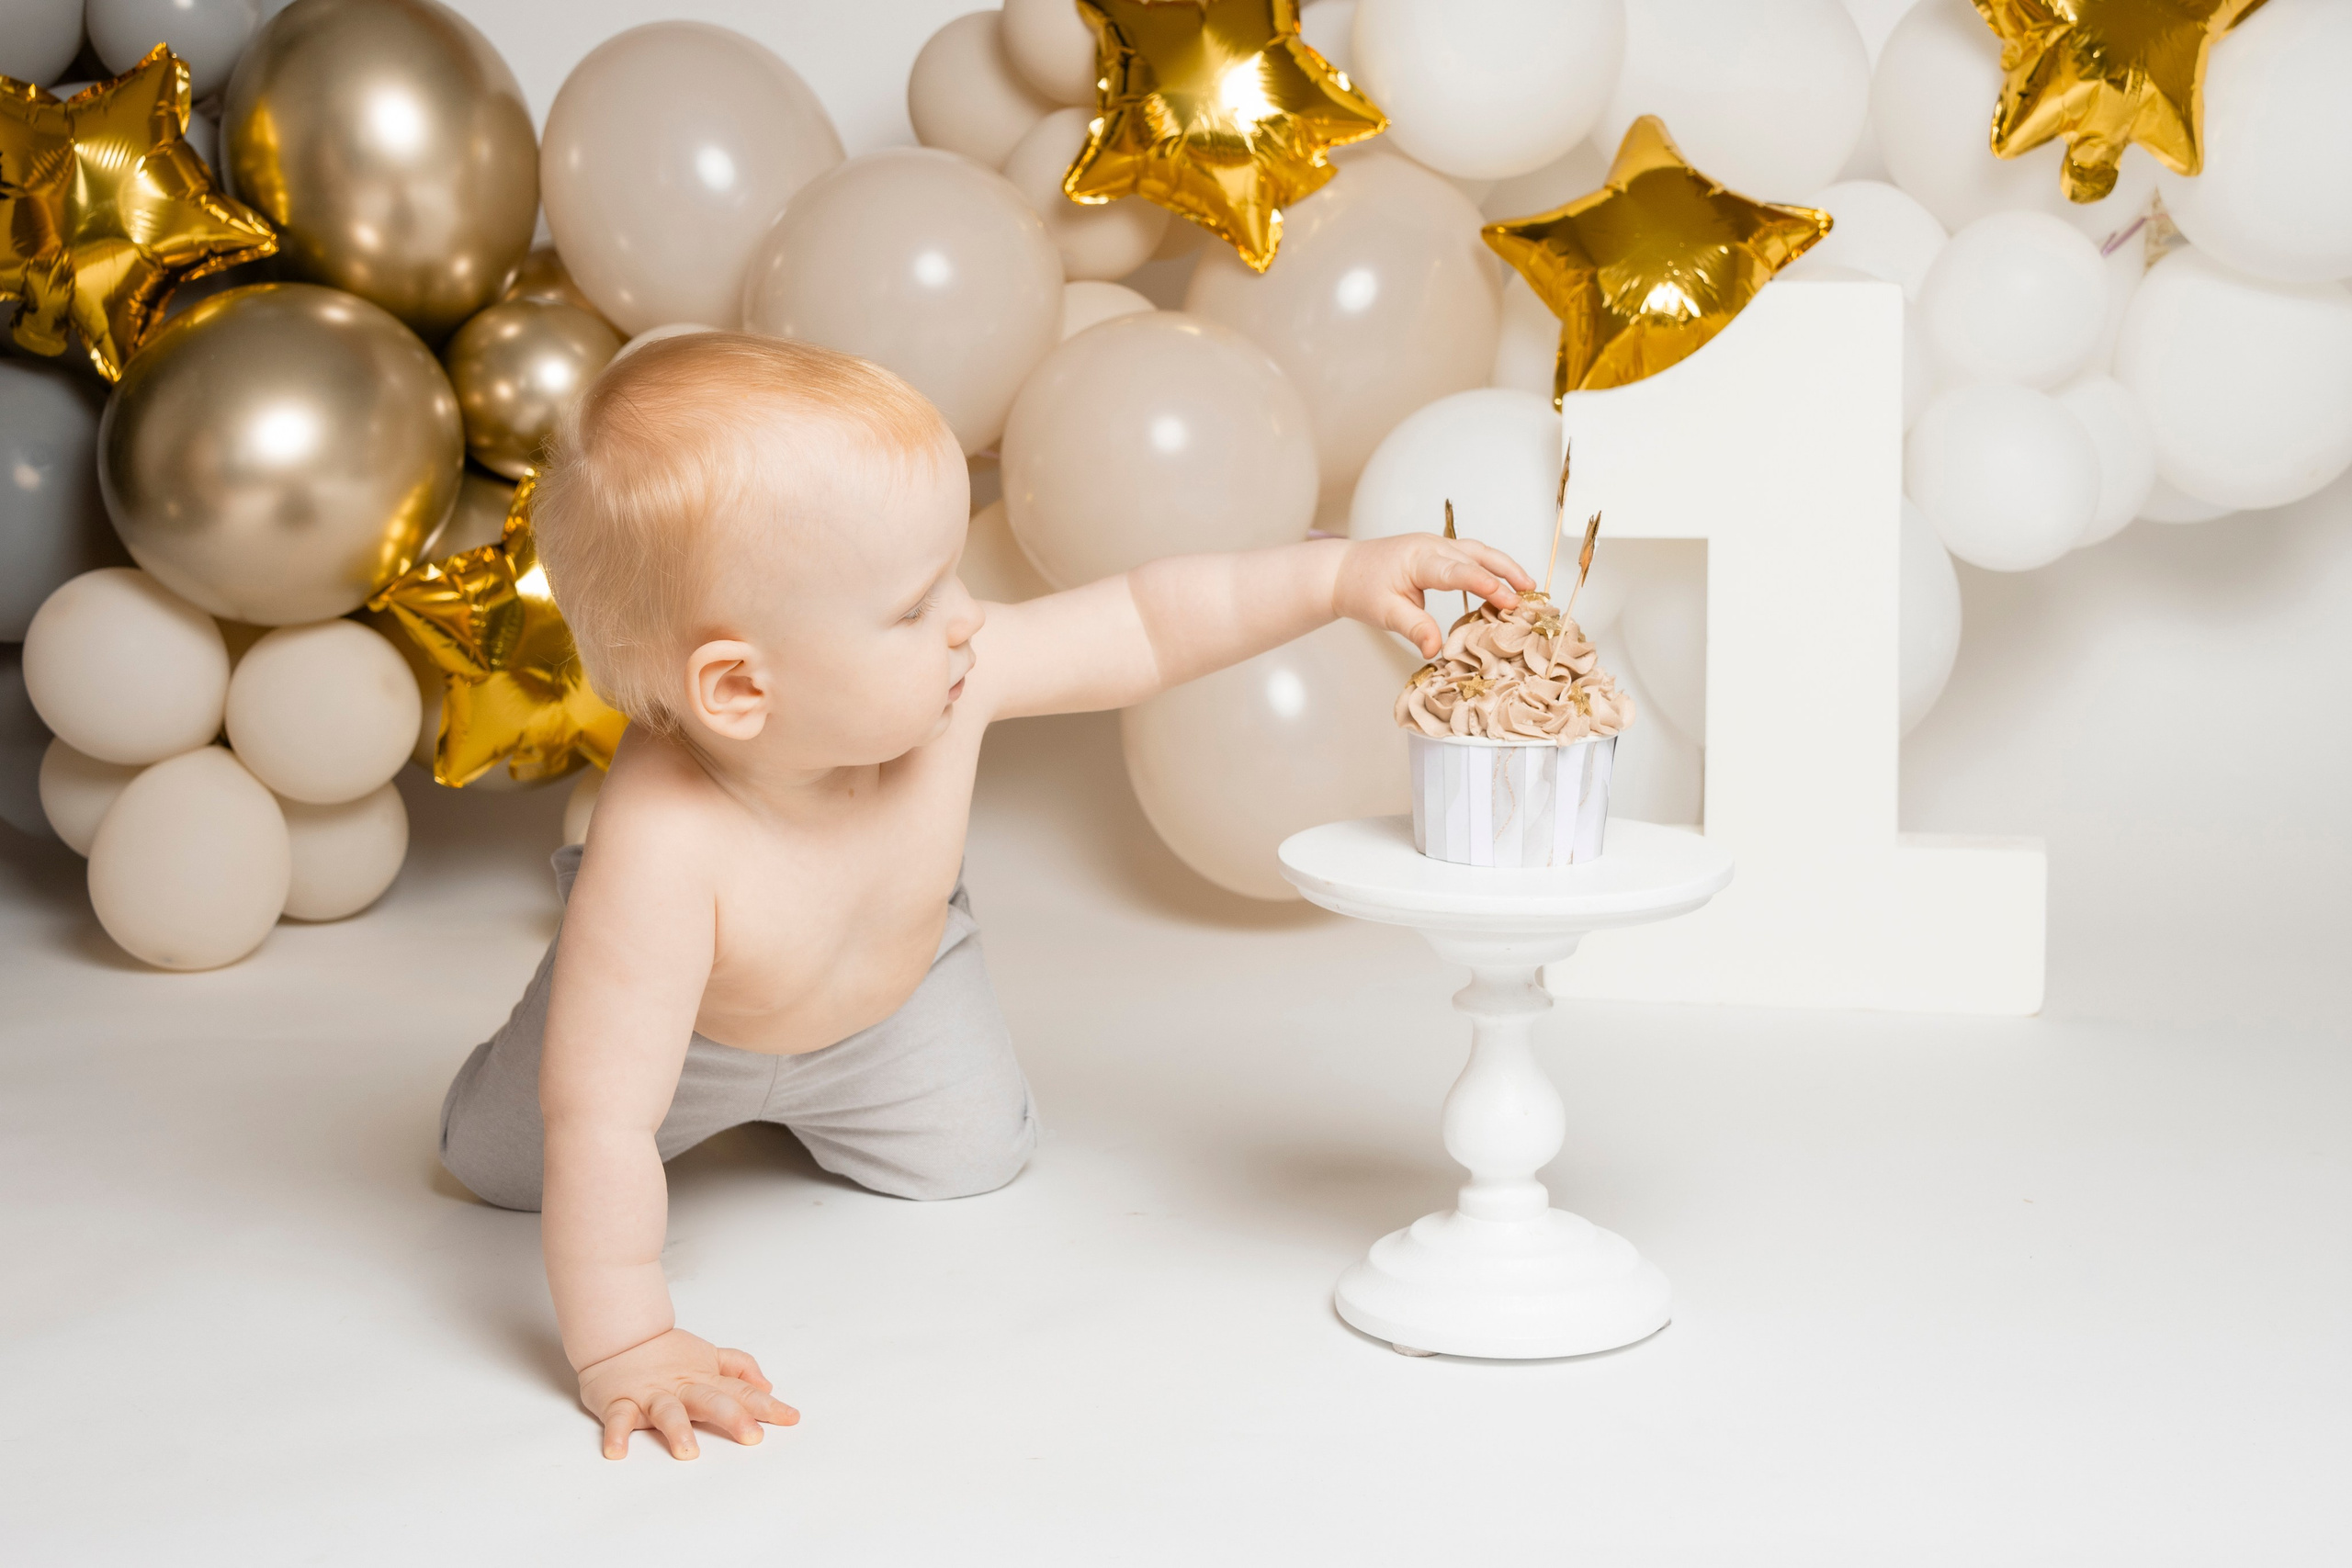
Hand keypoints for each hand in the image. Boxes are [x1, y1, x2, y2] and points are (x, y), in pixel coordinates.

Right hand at [576, 1326, 798, 1459]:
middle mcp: (682, 1387)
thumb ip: (738, 1368)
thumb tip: (767, 1387)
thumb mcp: (708, 1355)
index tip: (791, 1419)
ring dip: (678, 1429)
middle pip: (711, 1400)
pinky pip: (618, 1419)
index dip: (766, 1405)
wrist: (619, 1334)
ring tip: (688, 1451)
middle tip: (753, 1436)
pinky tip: (617, 1452)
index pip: (741, 1392)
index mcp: (705, 1378)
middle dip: (733, 1417)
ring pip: (667, 1411)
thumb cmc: (666, 1352)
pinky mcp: (620, 1401)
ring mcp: (652, 1394)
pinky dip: (616, 1434)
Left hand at [1334, 533, 1534, 657]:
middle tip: (1529, 596)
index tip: (1508, 600)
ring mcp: (1437, 546)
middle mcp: (1432, 546)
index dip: (1485, 585)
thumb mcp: (1385, 613)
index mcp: (1418, 558)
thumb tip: (1436, 650)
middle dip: (1505, 574)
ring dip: (1504, 567)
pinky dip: (1490, 567)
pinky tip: (1505, 583)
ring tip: (1528, 587)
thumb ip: (1414, 628)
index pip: (1458, 571)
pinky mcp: (1439, 552)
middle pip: (1476, 555)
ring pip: (1478, 551)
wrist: (1344, 571)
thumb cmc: (1362, 589)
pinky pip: (1470, 556)